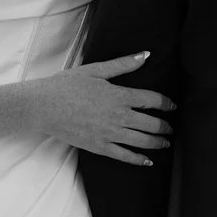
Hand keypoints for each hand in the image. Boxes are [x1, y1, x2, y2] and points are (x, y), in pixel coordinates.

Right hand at [26, 52, 174, 164]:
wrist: (44, 106)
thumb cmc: (67, 85)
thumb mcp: (95, 70)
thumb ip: (123, 64)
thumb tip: (146, 55)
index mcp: (119, 95)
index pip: (152, 100)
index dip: (166, 104)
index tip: (172, 106)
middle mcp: (119, 116)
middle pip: (151, 123)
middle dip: (165, 126)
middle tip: (171, 128)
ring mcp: (110, 133)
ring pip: (142, 141)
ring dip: (158, 143)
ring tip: (165, 143)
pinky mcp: (99, 146)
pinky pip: (124, 155)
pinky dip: (139, 159)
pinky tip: (148, 161)